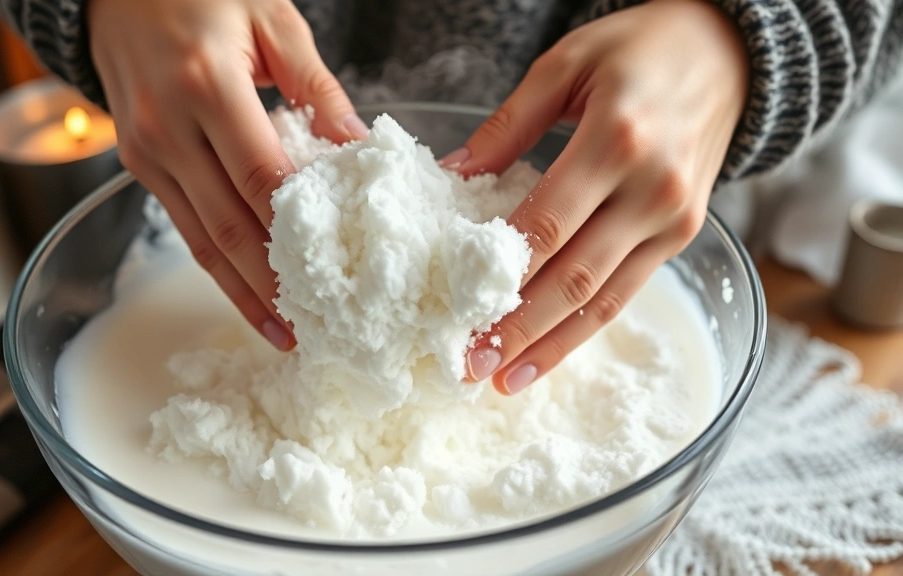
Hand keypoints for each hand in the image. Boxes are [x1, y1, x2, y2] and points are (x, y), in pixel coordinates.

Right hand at [88, 0, 366, 349]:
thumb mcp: (271, 20)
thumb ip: (317, 86)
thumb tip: (356, 145)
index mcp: (206, 86)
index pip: (261, 176)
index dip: (297, 231)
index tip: (339, 274)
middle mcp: (167, 128)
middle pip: (229, 226)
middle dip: (273, 285)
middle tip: (315, 329)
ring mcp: (146, 151)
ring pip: (201, 239)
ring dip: (243, 291)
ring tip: (282, 332)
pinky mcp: (138, 164)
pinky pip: (183, 225)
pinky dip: (217, 264)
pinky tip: (246, 291)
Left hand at [451, 0, 748, 393]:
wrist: (727, 53)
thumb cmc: (640, 50)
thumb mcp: (565, 63)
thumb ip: (508, 124)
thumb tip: (452, 176)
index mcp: (618, 140)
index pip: (547, 225)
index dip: (499, 277)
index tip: (457, 314)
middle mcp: (652, 190)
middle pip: (573, 278)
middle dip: (517, 329)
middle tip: (469, 366)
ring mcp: (673, 220)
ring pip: (602, 299)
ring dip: (550, 345)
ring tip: (504, 380)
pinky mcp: (682, 236)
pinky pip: (626, 292)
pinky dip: (585, 328)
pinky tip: (550, 353)